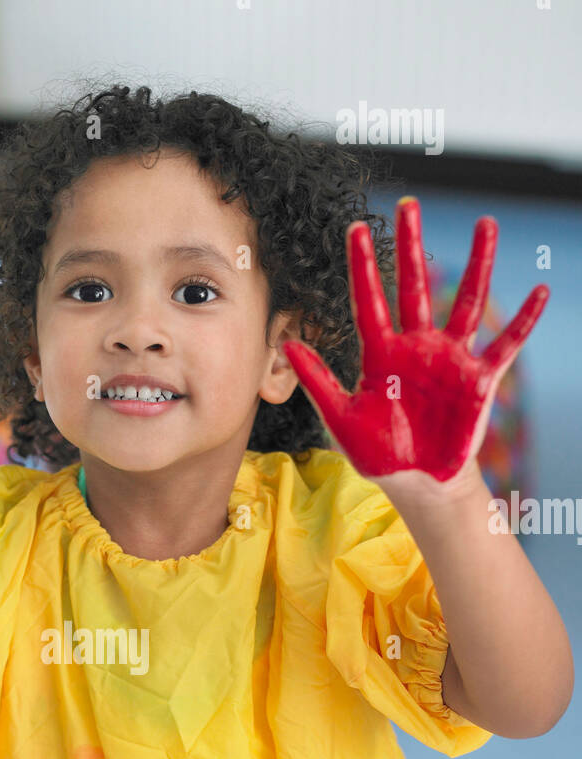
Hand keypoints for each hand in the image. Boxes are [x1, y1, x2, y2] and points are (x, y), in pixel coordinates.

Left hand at [282, 197, 548, 486]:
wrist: (417, 482)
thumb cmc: (379, 453)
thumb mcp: (341, 420)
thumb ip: (318, 381)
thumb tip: (288, 345)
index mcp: (381, 355)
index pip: (369, 301)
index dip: (363, 266)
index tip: (355, 228)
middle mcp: (417, 347)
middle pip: (415, 287)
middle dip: (411, 247)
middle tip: (409, 205)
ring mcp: (451, 359)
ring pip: (467, 302)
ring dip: (479, 264)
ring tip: (486, 224)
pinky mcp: (479, 380)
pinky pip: (506, 345)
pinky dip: (524, 321)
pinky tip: (540, 292)